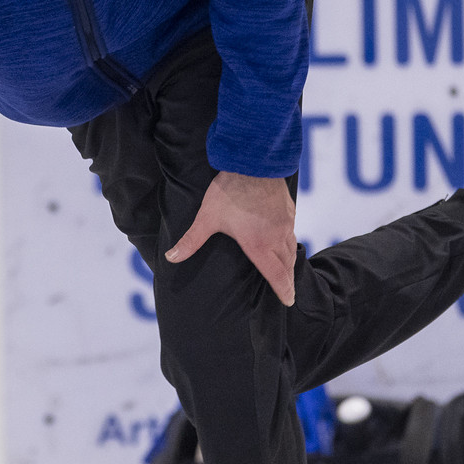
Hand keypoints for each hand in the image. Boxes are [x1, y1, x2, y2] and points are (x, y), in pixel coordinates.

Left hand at [164, 170, 298, 304]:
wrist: (253, 163)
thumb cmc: (230, 191)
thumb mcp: (207, 218)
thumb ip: (191, 240)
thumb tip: (171, 257)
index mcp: (259, 245)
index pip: (275, 274)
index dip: (283, 290)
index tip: (289, 301)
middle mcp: (276, 237)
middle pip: (286, 265)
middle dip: (288, 280)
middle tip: (289, 292)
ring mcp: (285, 223)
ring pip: (292, 248)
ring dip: (290, 262)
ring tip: (289, 271)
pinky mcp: (288, 210)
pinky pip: (292, 232)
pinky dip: (291, 243)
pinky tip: (286, 241)